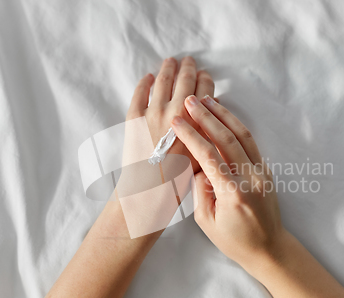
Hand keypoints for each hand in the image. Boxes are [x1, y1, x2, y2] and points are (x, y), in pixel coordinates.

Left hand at [127, 56, 215, 172]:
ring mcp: (153, 112)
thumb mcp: (203, 154)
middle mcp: (176, 110)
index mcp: (196, 120)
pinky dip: (144, 82)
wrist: (150, 191)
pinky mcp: (134, 117)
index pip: (204, 89)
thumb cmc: (180, 178)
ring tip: (170, 61)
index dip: (205, 79)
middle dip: (188, 67)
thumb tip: (210, 109)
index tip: (204, 73)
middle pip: (184, 80)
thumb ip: (209, 130)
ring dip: (168, 68)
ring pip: (162, 81)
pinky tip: (148, 77)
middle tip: (189, 60)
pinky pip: (139, 93)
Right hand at [170, 95, 286, 274]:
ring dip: (224, 115)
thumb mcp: (207, 221)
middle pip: (227, 138)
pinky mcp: (265, 170)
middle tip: (190, 100)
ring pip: (243, 135)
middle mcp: (251, 178)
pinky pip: (250, 142)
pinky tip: (223, 116)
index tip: (176, 122)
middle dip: (206, 116)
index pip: (208, 156)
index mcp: (233, 193)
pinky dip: (235, 126)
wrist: (269, 249)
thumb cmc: (235, 241)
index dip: (190, 135)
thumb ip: (200, 190)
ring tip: (206, 99)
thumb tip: (197, 165)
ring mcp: (262, 172)